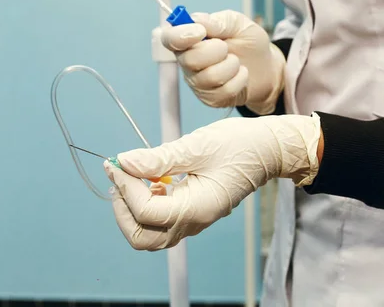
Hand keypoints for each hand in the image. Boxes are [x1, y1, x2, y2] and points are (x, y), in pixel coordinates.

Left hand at [103, 114, 319, 250]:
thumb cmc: (240, 145)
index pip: (146, 212)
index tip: (115, 163)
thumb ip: (159, 158)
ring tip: (134, 179)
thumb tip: (124, 162)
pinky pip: (163, 221)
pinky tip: (152, 180)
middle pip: (143, 237)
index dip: (125, 187)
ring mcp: (195, 220)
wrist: (268, 149)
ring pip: (150, 233)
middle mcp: (195, 222)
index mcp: (197, 208)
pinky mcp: (195, 212)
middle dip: (123, 210)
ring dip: (133, 210)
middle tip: (120, 178)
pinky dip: (148, 205)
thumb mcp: (197, 146)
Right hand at [161, 10, 284, 113]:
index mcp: (189, 39)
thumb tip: (198, 20)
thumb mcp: (239, 24)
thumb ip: (219, 21)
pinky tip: (241, 74)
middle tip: (227, 47)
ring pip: (208, 77)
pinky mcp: (211, 99)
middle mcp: (188, 62)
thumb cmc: (248, 43)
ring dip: (230, 65)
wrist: (266, 68)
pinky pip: (223, 91)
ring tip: (236, 61)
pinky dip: (239, 79)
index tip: (200, 31)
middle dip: (215, 51)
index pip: (169, 39)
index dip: (180, 35)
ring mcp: (198, 82)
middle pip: (189, 60)